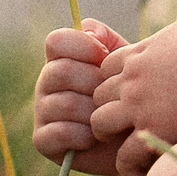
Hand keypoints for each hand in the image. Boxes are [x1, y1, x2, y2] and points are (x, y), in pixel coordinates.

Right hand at [33, 20, 128, 175]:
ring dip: (94, 114)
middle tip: (114, 96)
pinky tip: (97, 137)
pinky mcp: (42, 140)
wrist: (135, 138)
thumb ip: (106, 39)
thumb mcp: (123, 62)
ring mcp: (41, 110)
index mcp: (61, 58)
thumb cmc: (128, 96)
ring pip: (65, 104)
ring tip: (109, 119)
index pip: (56, 41)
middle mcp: (46, 81)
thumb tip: (91, 35)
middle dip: (95, 84)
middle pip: (61, 71)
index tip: (107, 57)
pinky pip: (60, 132)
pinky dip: (85, 136)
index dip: (84, 47)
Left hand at [88, 8, 176, 175]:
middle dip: (106, 106)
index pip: (105, 68)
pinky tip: (140, 164)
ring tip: (124, 143)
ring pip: (100, 123)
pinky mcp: (150, 131)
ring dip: (109, 134)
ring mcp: (137, 106)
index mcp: (138, 55)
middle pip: (98, 95)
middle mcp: (131, 80)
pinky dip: (129, 162)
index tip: (127, 92)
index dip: (114, 81)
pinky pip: (123, 154)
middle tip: (121, 120)